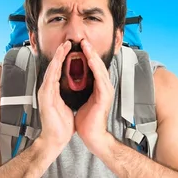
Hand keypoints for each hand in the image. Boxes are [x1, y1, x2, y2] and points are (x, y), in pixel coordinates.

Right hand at [37, 41, 74, 152]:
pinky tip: (59, 60)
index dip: (64, 59)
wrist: (56, 139)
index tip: (71, 49)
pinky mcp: (46, 97)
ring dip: (58, 57)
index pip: (59, 71)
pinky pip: (50, 79)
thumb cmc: (61, 126)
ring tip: (64, 47)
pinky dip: (55, 68)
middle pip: (54, 67)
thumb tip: (77, 89)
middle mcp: (47, 90)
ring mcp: (45, 93)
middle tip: (67, 42)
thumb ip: (69, 96)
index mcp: (53, 91)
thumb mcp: (68, 105)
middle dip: (60, 54)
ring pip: (51, 70)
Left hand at [75, 39, 114, 154]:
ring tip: (86, 46)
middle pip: (97, 65)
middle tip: (83, 40)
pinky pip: (101, 79)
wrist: (91, 136)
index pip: (93, 68)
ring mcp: (105, 92)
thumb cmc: (86, 122)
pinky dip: (96, 69)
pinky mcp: (104, 97)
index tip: (79, 46)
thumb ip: (79, 89)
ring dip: (93, 56)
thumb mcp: (81, 100)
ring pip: (100, 69)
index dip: (87, 56)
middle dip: (90, 52)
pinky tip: (91, 60)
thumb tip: (71, 80)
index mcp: (97, 88)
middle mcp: (103, 88)